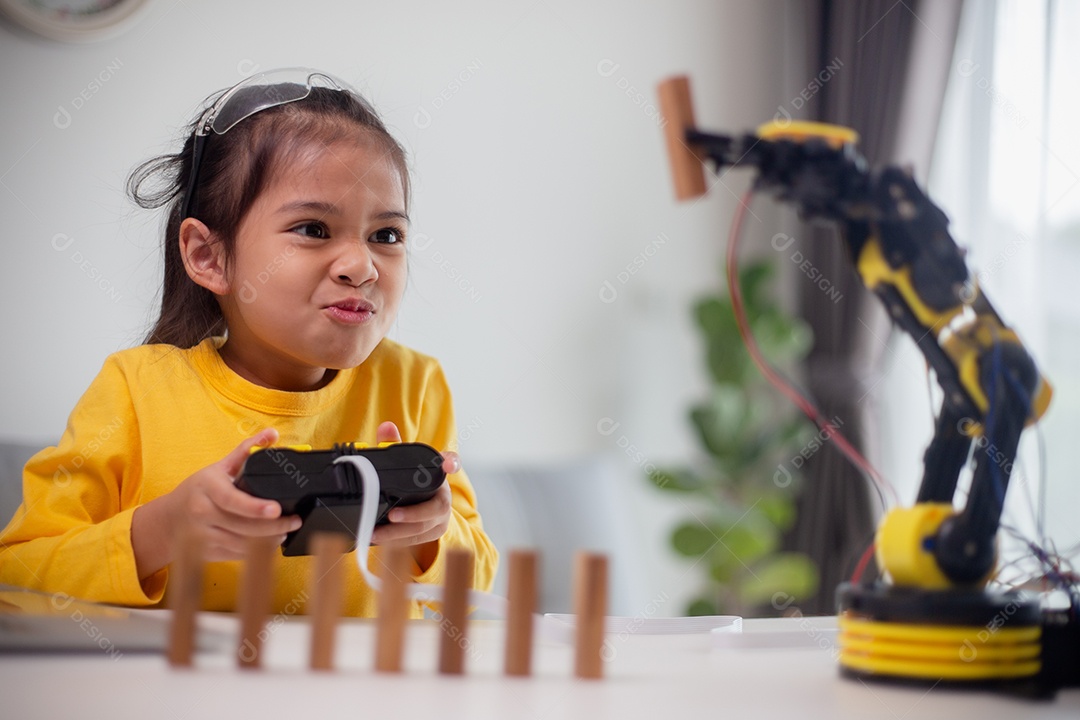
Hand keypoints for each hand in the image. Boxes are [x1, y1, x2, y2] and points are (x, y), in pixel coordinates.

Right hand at [132, 428, 300, 577]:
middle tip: (293, 522)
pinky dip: (255, 552)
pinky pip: (236, 555)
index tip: (276, 509)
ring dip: (268, 541)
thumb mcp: (218, 467)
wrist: (168, 520)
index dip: (255, 507)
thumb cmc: (197, 490)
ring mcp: (203, 536)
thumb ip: (246, 450)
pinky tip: (268, 544)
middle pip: (243, 526)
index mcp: (207, 488)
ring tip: (284, 532)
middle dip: (273, 527)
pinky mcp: (207, 552)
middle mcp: (202, 513)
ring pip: (242, 545)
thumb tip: (273, 434)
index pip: (232, 500)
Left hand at [370, 421, 455, 548]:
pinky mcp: (435, 532)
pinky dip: (399, 541)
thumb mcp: (406, 461)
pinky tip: (381, 541)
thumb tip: (385, 427)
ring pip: (425, 527)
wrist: (427, 503)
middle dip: (414, 514)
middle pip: (436, 507)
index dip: (451, 463)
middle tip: (392, 516)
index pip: (452, 462)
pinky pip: (418, 539)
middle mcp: (445, 495)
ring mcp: (442, 516)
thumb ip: (394, 443)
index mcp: (439, 472)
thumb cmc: (415, 479)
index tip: (447, 465)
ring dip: (400, 533)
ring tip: (377, 533)